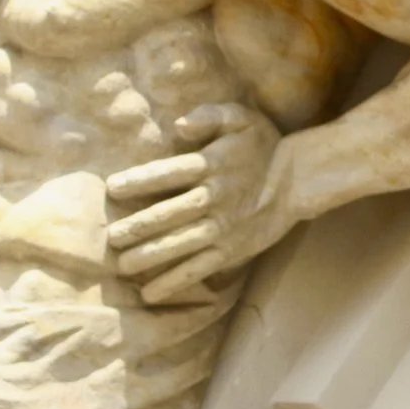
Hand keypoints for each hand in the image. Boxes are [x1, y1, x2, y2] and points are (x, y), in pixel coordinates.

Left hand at [105, 103, 296, 304]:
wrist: (298, 180)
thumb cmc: (263, 147)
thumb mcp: (241, 119)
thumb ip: (210, 115)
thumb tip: (179, 124)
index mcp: (210, 165)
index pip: (167, 173)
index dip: (138, 181)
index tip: (113, 189)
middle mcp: (213, 198)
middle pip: (167, 215)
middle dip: (136, 227)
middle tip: (111, 239)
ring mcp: (222, 227)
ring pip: (179, 245)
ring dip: (148, 257)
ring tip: (123, 265)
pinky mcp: (231, 250)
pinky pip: (198, 268)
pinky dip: (173, 282)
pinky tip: (150, 293)